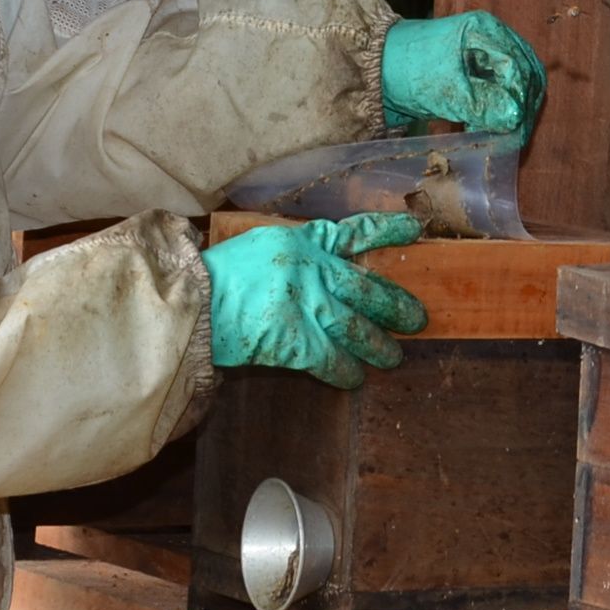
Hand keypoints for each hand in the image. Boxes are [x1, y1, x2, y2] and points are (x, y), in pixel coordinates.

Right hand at [205, 213, 425, 386]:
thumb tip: (328, 264)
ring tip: (393, 357)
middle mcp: (313, 271)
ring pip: (357, 328)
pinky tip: (355, 379)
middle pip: (368, 289)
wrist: (191, 303)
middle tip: (417, 319)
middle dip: (396, 307)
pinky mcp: (296, 341)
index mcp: (305, 242)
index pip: (356, 232)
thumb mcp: (263, 245)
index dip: (388, 231)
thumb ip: (299, 251)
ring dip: (378, 346)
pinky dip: (346, 372)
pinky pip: (333, 360)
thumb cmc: (221, 275)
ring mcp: (307, 306)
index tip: (415, 230)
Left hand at [381, 12, 545, 141]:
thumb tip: (516, 118)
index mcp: (484, 30)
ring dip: (515, 108)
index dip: (520, 98)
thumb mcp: (446, 89)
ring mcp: (486, 51)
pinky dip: (503, 107)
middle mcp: (491, 36)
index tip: (517, 129)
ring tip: (506, 134)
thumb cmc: (408, 71)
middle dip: (523, 105)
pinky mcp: (477, 69)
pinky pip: (502, 87)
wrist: (375, 70)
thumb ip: (483, 104)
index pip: (516, 65)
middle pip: (524, 71)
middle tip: (517, 136)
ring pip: (517, 81)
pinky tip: (494, 126)